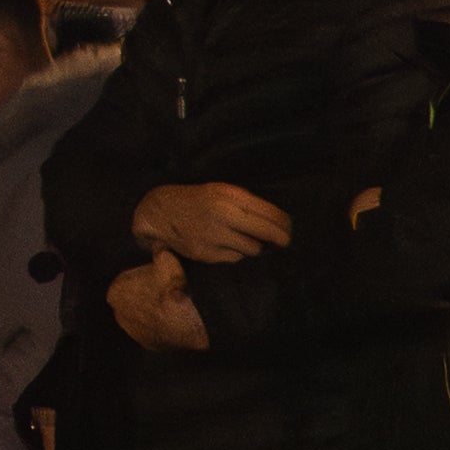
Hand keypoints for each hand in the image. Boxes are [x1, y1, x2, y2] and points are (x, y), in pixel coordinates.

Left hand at [108, 255, 205, 351]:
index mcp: (115, 291)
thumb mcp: (166, 259)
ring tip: (173, 306)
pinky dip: (163, 328)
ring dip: (154, 313)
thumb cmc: (172, 287)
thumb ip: (159, 249)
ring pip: (142, 317)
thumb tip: (159, 241)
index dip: (143, 278)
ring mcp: (133, 331)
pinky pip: (154, 332)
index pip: (126, 281)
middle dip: (146, 296)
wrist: (191, 321)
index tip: (157, 278)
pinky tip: (176, 322)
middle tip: (166, 291)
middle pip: (133, 300)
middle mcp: (118, 313)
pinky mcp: (148, 345)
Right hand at [136, 183, 288, 267]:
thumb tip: (280, 222)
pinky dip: (235, 253)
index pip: (271, 213)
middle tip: (283, 241)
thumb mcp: (220, 191)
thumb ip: (246, 202)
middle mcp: (222, 214)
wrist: (160, 211)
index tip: (288, 228)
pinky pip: (235, 258)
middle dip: (280, 239)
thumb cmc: (197, 200)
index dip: (285, 223)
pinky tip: (224, 244)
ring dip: (253, 246)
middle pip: (267, 232)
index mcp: (228, 195)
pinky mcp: (207, 253)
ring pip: (253, 248)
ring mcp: (213, 235)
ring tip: (243, 239)